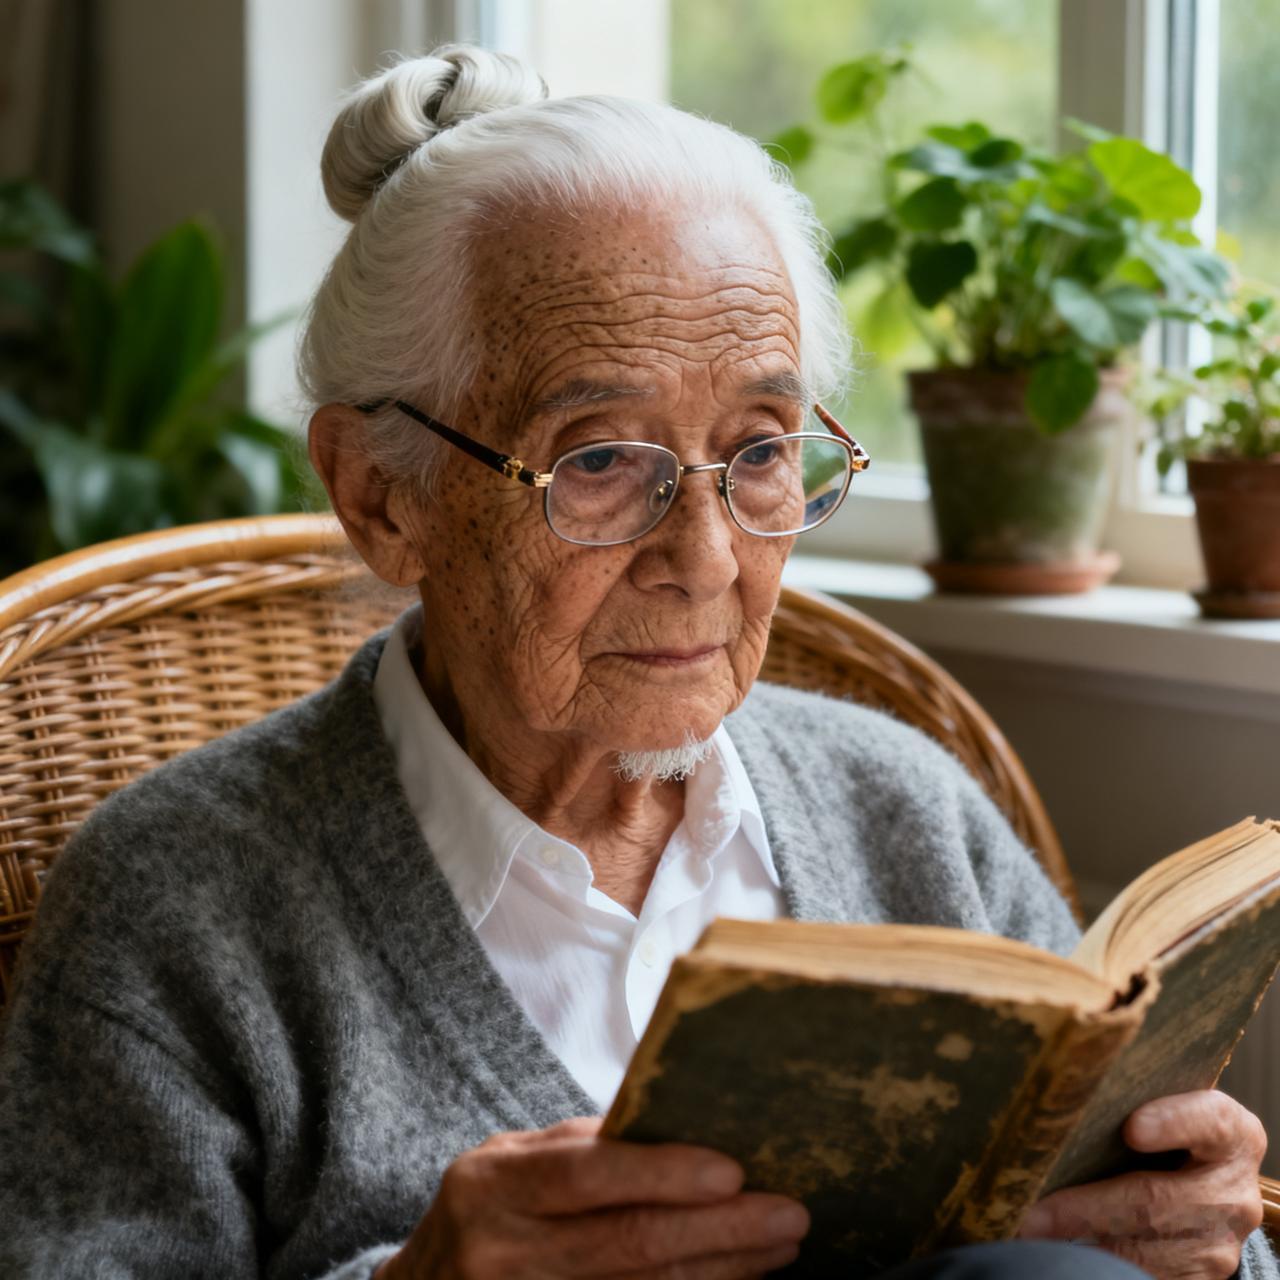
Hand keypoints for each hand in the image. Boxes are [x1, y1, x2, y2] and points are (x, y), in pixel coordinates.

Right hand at [374, 1116, 809, 1278]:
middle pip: (626, 1243)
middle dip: (718, 1231)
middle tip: (787, 1215)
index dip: (663, 1174)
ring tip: (778, 1248)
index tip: (733, 1171)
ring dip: (720, 1272)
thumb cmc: (489, 1207)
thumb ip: (585, 1148)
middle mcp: (502, 1250)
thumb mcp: (513, 1162)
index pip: (587, 1173)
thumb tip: (685, 1128)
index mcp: (494, 1184)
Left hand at [1018, 1090, 1266, 1278]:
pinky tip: (1066, 1253)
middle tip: (1036, 1213)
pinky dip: (1103, 1263)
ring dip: (1088, 1243)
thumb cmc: (1163, 1131)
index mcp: (1232, 1134)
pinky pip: (1149, 1273)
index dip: (1173, 1122)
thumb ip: (1129, 1100)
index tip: (1132, 1130)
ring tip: (1036, 1232)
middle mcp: (1233, 1191)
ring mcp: (1221, 1241)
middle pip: (1158, 1198)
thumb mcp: (1161, 1107)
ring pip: (1148, 1248)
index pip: (1209, 1120)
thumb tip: (1061, 1094)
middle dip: (1089, 1208)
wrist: (1202, 1184)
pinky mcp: (1202, 1277)